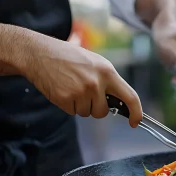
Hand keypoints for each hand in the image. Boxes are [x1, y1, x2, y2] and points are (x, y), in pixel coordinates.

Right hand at [24, 36, 142, 126]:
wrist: (39, 53)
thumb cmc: (68, 56)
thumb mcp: (94, 62)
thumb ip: (107, 80)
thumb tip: (119, 102)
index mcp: (107, 71)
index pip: (130, 96)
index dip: (136, 113)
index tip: (135, 122)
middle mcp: (96, 83)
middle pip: (103, 111)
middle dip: (95, 107)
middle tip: (84, 91)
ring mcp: (81, 92)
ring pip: (87, 113)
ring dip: (80, 105)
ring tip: (71, 86)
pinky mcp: (66, 99)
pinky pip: (73, 112)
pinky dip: (68, 105)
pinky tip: (63, 89)